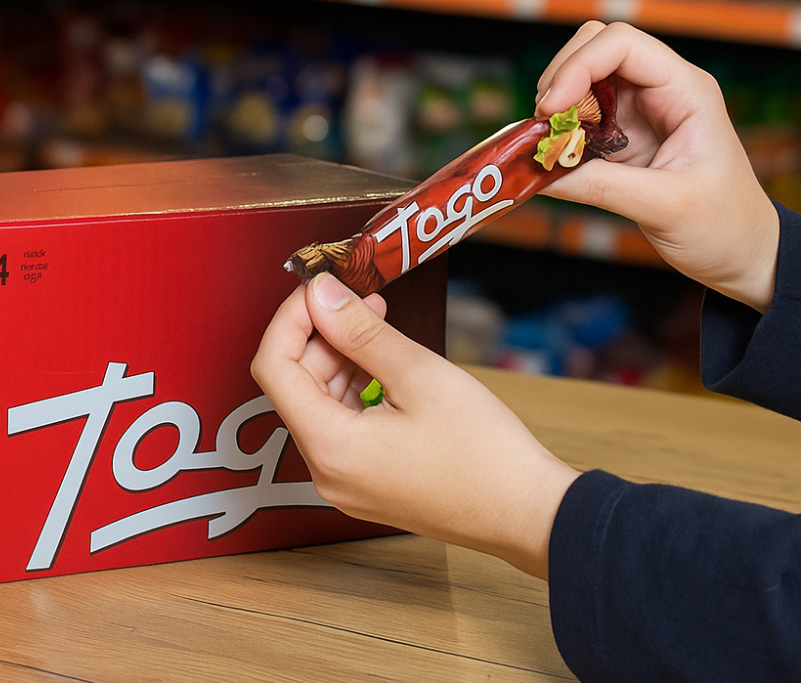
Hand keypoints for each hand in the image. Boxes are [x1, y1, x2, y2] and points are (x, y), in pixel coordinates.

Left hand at [251, 272, 578, 579]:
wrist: (528, 512)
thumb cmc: (483, 451)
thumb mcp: (418, 374)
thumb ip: (360, 331)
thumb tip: (321, 295)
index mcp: (329, 447)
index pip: (273, 367)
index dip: (290, 318)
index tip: (318, 289)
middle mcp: (326, 471)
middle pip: (296, 384)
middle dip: (322, 334)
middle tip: (361, 298)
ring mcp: (346, 481)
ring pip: (320, 402)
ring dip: (342, 357)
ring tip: (380, 325)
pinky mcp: (367, 481)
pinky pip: (343, 423)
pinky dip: (357, 386)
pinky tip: (387, 363)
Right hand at [535, 21, 778, 311]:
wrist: (739, 251)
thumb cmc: (723, 225)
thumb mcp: (665, 207)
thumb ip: (601, 186)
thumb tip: (540, 173)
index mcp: (685, 91)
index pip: (622, 45)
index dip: (578, 66)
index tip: (550, 108)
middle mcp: (660, 90)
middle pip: (596, 47)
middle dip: (561, 77)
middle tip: (543, 124)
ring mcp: (638, 110)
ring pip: (581, 77)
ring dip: (556, 104)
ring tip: (547, 143)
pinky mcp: (619, 134)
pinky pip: (577, 114)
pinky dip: (557, 129)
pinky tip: (555, 156)